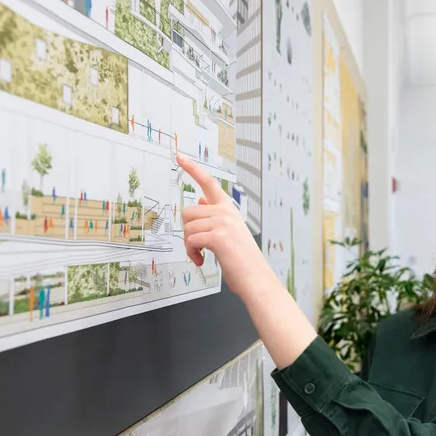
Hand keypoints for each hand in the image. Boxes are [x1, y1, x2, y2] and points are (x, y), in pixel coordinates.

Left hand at [176, 153, 273, 300]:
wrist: (256, 279)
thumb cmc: (242, 260)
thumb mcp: (229, 232)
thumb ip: (214, 215)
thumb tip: (199, 201)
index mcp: (229, 209)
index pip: (208, 182)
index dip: (192, 168)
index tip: (179, 156)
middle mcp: (226, 212)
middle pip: (188, 212)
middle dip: (187, 232)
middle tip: (197, 246)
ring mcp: (223, 223)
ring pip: (187, 227)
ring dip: (189, 246)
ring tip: (201, 255)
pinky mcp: (218, 236)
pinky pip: (191, 240)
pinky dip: (192, 254)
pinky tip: (201, 261)